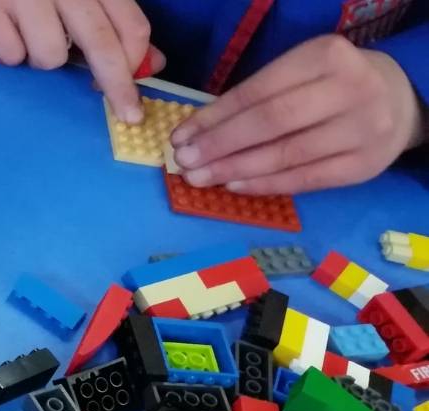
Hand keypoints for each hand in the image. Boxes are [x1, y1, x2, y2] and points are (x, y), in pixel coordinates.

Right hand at [0, 0, 162, 122]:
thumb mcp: (74, 1)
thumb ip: (114, 27)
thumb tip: (153, 64)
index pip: (128, 24)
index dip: (135, 62)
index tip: (134, 94)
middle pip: (100, 42)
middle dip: (116, 84)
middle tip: (128, 114)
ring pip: (50, 55)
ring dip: (39, 59)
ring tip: (26, 40)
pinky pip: (10, 54)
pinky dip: (6, 54)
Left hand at [169, 35, 425, 194]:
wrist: (398, 101)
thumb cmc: (332, 85)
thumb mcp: (302, 72)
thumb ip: (259, 95)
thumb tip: (197, 132)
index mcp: (327, 57)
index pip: (258, 92)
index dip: (214, 117)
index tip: (180, 135)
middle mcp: (350, 90)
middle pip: (271, 122)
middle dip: (220, 144)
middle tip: (184, 160)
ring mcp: (362, 130)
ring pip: (286, 155)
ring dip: (235, 169)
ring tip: (200, 177)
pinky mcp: (364, 165)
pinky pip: (306, 179)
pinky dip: (265, 184)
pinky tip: (234, 186)